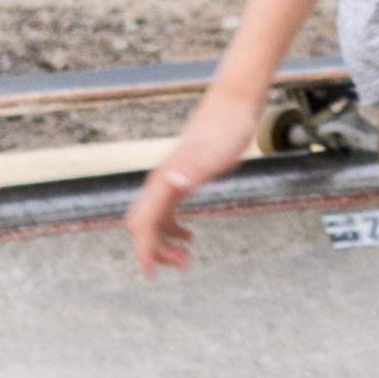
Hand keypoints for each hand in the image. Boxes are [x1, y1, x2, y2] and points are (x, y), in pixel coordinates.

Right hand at [125, 106, 262, 273]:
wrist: (235, 104)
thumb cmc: (228, 126)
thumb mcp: (215, 151)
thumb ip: (192, 166)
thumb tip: (171, 182)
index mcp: (165, 181)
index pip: (143, 222)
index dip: (144, 250)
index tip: (151, 273)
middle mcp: (162, 181)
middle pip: (143, 225)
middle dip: (155, 249)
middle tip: (183, 264)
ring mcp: (171, 179)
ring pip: (154, 220)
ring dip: (164, 242)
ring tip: (186, 258)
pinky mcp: (183, 178)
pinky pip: (168, 210)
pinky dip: (173, 228)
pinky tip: (190, 236)